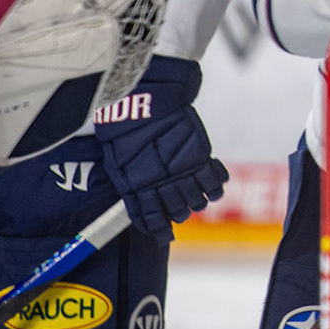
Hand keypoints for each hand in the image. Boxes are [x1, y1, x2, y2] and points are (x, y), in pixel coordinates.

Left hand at [95, 55, 227, 239]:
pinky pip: (212, 181)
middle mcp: (160, 183)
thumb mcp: (114, 154)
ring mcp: (181, 170)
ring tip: (197, 200)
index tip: (163, 234)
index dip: (157, 228)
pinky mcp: (198, 156)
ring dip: (196, 203)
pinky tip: (214, 189)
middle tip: (180, 211)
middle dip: (178, 214)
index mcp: (135, 186)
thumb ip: (126, 176)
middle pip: (175, 212)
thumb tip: (133, 194)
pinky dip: (215, 188)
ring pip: (196, 201)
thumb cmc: (124, 120)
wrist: (147, 94)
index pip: (148, 218)